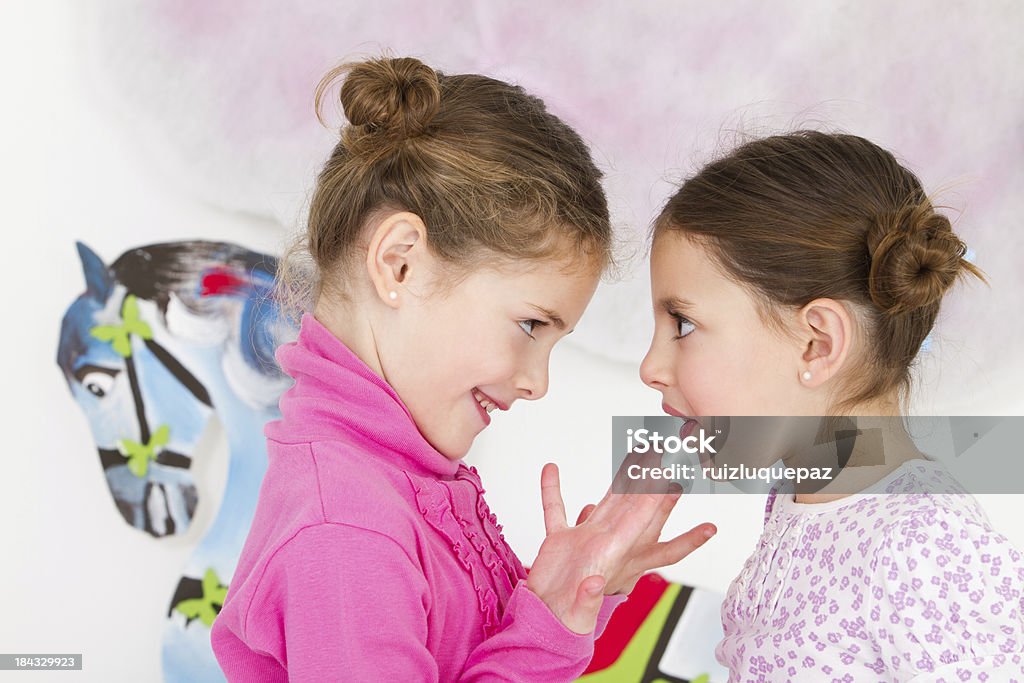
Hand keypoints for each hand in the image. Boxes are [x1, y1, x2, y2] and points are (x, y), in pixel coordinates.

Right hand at [525, 461, 715, 633]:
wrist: (544, 623)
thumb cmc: (566, 623)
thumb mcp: (581, 614)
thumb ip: (588, 598)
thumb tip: (594, 584)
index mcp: (614, 558)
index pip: (642, 524)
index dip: (658, 502)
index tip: (671, 479)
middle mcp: (604, 544)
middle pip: (634, 508)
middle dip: (651, 484)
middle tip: (665, 457)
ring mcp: (583, 540)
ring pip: (606, 502)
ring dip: (619, 480)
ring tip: (634, 457)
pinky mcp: (559, 542)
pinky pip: (556, 511)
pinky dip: (552, 491)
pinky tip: (551, 470)